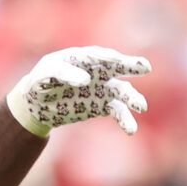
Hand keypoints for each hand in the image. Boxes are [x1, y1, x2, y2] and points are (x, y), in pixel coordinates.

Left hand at [7, 47, 151, 137]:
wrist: (41, 103)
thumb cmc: (41, 83)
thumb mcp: (43, 76)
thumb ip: (62, 73)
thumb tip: (86, 80)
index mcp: (80, 58)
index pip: (96, 55)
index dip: (107, 57)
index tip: (116, 61)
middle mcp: (96, 71)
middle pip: (117, 67)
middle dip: (131, 66)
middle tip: (145, 67)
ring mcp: (103, 88)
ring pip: (122, 91)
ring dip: (133, 99)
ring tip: (141, 107)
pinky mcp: (104, 105)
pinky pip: (119, 112)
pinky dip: (126, 120)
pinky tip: (130, 130)